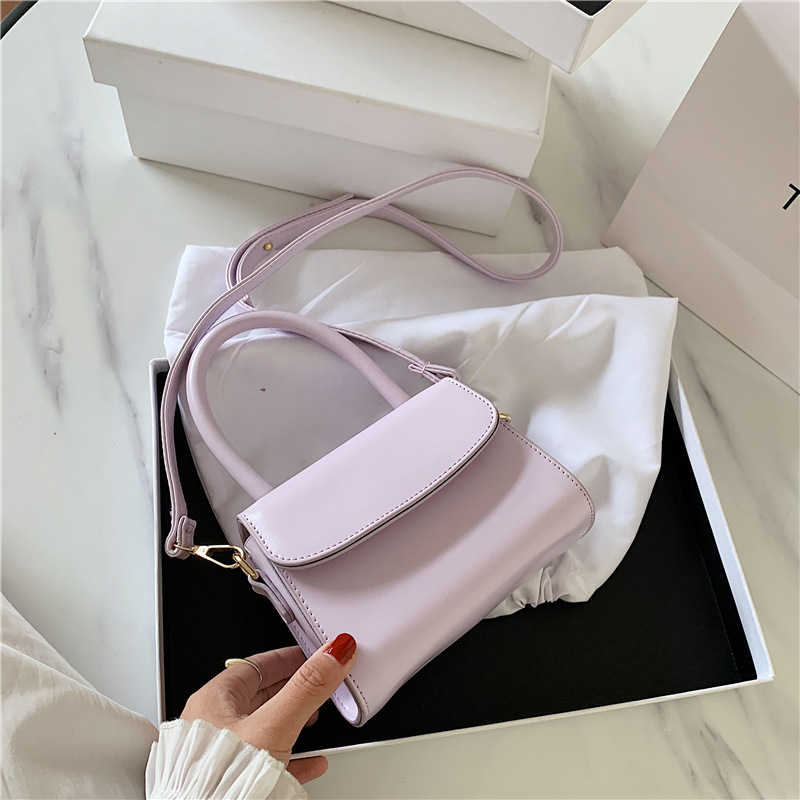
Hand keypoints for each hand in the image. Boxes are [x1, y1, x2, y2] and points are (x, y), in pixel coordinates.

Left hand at [180, 633, 356, 784]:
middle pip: (260, 695)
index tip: (309, 655)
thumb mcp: (274, 725)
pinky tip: (311, 762)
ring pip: (264, 728)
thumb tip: (334, 654)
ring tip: (314, 719)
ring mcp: (220, 755)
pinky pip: (267, 762)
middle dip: (292, 688)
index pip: (255, 667)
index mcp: (214, 701)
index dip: (286, 658)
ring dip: (293, 721)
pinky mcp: (230, 782)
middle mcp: (212, 725)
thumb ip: (306, 688)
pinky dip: (293, 758)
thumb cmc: (219, 781)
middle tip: (316, 683)